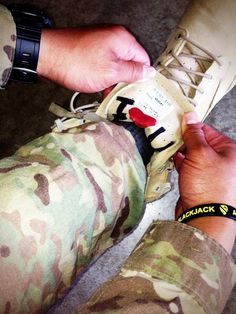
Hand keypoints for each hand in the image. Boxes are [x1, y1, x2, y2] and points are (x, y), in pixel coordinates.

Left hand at [37, 26, 154, 91]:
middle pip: (129, 63)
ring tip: (106, 93)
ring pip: (115, 67)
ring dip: (113, 82)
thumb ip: (132, 73)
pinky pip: (103, 67)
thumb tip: (148, 72)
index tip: (139, 91)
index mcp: (122, 40)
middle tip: (121, 95)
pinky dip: (102, 78)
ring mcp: (100, 45)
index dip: (142, 77)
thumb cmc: (75, 62)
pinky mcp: (90, 52)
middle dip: (126, 81)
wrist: (46, 57)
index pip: (143, 59)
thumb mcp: (110, 72)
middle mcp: (113, 39)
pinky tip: (98, 89)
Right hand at [174, 112, 235, 252]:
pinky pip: (189, 167)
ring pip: (193, 155)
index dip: (190, 126)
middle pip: (199, 142)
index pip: (206, 130)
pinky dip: (181, 163)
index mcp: (229, 150)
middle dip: (183, 140)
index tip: (175, 123)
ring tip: (167, 147)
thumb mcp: (200, 154)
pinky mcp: (200, 181)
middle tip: (168, 135)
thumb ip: (193, 134)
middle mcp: (223, 160)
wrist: (204, 217)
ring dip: (181, 152)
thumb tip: (189, 116)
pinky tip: (172, 160)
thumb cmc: (209, 186)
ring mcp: (211, 172)